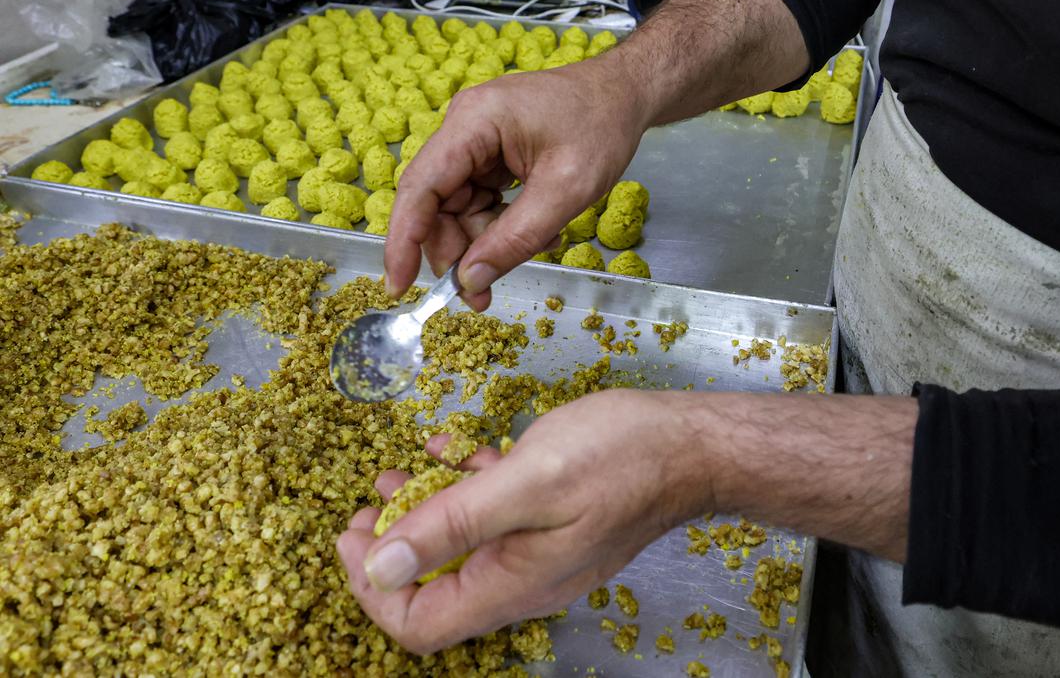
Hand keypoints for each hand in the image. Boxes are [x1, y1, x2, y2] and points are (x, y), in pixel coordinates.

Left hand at [334, 389, 711, 653]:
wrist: (694, 446)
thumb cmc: (623, 458)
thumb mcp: (526, 482)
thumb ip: (451, 523)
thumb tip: (382, 564)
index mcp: (513, 584)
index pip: (418, 624)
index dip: (373, 586)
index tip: (354, 534)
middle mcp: (524, 582)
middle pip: (434, 592)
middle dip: (391, 546)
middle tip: (371, 500)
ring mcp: (542, 556)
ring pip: (462, 553)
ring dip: (424, 514)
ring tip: (403, 471)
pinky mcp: (555, 527)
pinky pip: (494, 524)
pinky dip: (466, 493)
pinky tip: (460, 452)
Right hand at [384, 60, 649, 310]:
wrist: (626, 93)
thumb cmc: (602, 125)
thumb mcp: (566, 190)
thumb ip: (516, 238)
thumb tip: (470, 280)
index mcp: (473, 122)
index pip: (419, 188)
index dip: (403, 241)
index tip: (399, 286)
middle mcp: (464, 128)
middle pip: (437, 204)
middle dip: (457, 252)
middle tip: (480, 296)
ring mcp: (476, 141)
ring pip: (459, 209)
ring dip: (485, 241)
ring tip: (534, 251)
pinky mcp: (491, 154)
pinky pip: (480, 201)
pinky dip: (501, 226)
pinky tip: (537, 234)